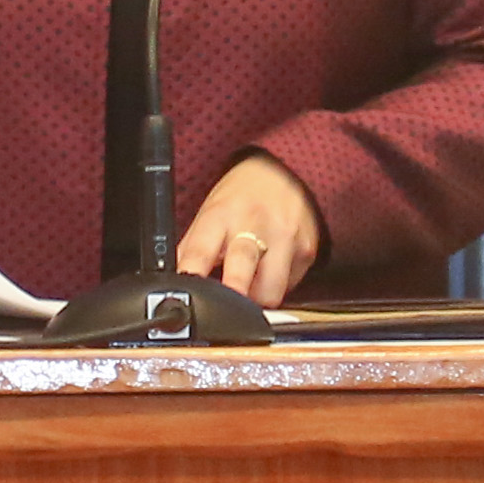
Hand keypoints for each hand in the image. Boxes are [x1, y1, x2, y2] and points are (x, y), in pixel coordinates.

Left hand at [176, 153, 324, 306]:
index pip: (200, 249)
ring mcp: (285, 238)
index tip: (187, 293)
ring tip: (250, 291)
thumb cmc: (243, 195)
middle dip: (234, 294)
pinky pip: (290, 287)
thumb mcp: (210, 211)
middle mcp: (254, 225)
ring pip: (271, 290)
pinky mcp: (307, 252)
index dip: (191, 273)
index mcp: (221, 215)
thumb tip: (176, 281)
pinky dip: (277, 286)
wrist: (287, 171)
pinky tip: (272, 269)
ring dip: (257, 300)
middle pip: (242, 267)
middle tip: (226, 311)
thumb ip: (193, 247)